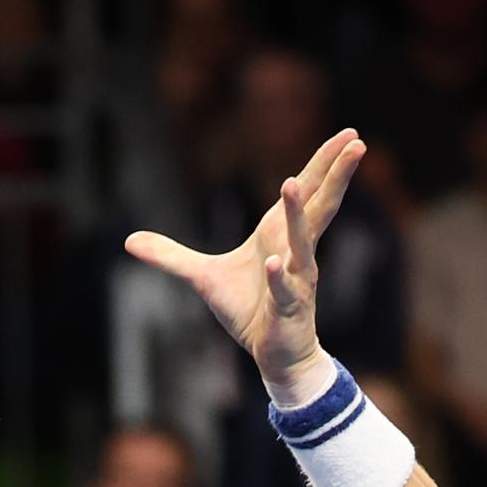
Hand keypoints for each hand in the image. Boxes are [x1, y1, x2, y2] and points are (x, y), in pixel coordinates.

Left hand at [125, 129, 367, 400]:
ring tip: (291, 183)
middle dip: (335, 175)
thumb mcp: (203, 278)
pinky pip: (283, 289)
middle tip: (356, 142)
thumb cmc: (251, 309)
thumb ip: (170, 256)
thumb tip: (129, 241)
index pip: (308, 192)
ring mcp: (297, 279)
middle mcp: (297, 252)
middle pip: (320, 207)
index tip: (350, 133)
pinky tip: (271, 261)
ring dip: (297, 215)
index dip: (324, 163)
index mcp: (281, 235)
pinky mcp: (289, 308)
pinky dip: (276, 276)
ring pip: (301, 242)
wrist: (274, 353)